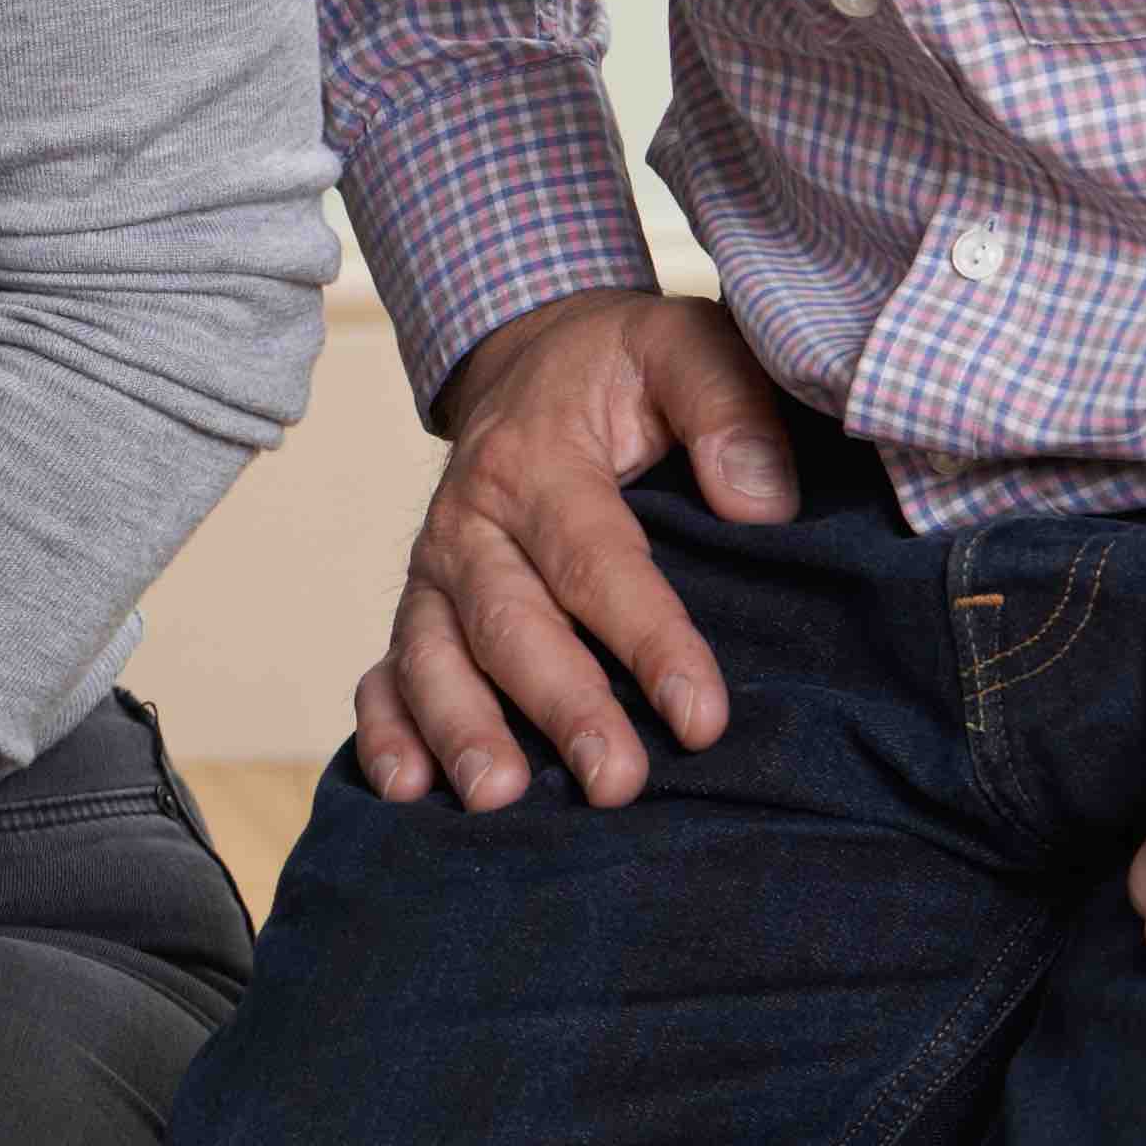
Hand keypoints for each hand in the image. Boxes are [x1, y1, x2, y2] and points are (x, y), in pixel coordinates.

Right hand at [360, 287, 802, 808]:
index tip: (701, 718)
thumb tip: (760, 504)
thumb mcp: (686, 346)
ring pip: (432, 656)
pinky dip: (385, 730)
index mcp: (536, 458)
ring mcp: (435, 571)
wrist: (532, 356)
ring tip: (497, 800)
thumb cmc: (623, 365)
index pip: (596, 560)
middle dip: (559, 707)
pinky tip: (404, 789)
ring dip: (460, 730)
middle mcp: (469, 521)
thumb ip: (728, 406)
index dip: (649, 641)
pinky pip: (385, 671)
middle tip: (615, 784)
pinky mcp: (421, 608)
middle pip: (508, 624)